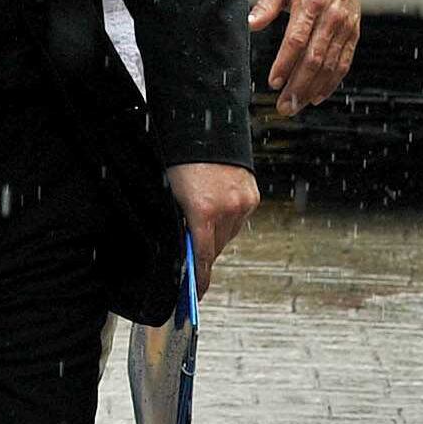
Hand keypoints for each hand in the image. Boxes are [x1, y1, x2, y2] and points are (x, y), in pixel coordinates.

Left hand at [167, 162, 257, 288]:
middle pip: (217, 248)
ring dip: (217, 235)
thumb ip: (178, 223)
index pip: (202, 257)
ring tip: (204, 223)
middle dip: (205, 252)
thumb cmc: (179, 161)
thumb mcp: (170, 194)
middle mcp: (227, 209)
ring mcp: (243, 203)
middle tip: (193, 253)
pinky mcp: (252, 195)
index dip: (200, 280)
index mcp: (202, 211)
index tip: (196, 295)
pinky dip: (228, 220)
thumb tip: (182, 250)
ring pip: (229, 235)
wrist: (204, 129)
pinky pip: (239, 219)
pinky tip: (217, 210)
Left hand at [251, 0, 363, 113]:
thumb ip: (266, 4)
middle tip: (285, 105)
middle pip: (315, 58)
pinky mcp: (353, 34)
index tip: (273, 81)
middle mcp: (331, 17)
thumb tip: (251, 23)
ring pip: (330, 65)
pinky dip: (332, 82)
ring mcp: (345, 27)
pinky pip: (344, 62)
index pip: (297, 39)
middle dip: (299, 86)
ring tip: (297, 105)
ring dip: (313, 89)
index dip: (285, 63)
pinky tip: (318, 95)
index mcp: (311, 3)